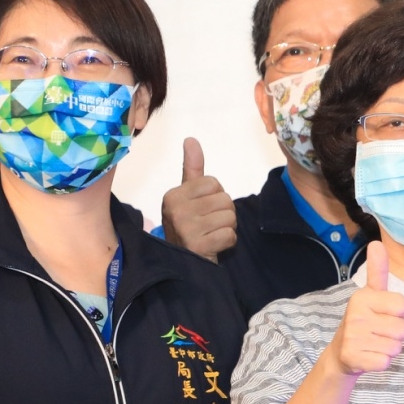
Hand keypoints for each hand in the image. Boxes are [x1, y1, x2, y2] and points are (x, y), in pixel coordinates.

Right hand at [160, 138, 235, 261]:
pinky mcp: (198, 245)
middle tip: (208, 226)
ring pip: (230, 217)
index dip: (216, 197)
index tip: (202, 211)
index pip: (214, 183)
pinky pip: (230, 235)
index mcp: (173, 195)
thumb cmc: (189, 227)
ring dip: (227, 228)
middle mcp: (176, 210)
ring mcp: (186, 228)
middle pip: (224, 199)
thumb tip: (191, 140)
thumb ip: (192, 169)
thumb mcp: (187, 197)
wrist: (185, 263)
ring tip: (211, 235)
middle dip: (224, 213)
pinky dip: (227, 242)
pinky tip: (214, 246)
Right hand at [327, 242, 403, 374]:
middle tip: (378, 332)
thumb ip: (378, 270)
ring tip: (374, 343)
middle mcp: (355, 315)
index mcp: (363, 297)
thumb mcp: (371, 294)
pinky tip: (369, 356)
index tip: (383, 313)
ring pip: (396, 347)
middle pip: (403, 329)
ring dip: (389, 348)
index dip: (398, 313)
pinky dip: (382, 362)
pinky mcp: (353, 357)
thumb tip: (377, 243)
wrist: (342, 353)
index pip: (402, 305)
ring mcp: (353, 337)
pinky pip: (385, 362)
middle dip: (396, 334)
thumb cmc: (364, 320)